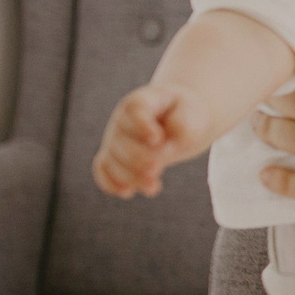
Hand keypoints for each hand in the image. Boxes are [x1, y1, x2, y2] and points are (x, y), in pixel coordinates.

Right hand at [93, 84, 209, 197]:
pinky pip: (102, 169)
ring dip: (129, 176)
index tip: (157, 139)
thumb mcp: (192, 115)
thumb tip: (163, 148)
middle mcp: (123, 119)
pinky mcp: (113, 156)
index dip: (141, 125)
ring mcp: (115, 137)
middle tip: (157, 169)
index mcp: (143, 101)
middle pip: (121, 140)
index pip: (135, 109)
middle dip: (138, 158)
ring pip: (111, 159)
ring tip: (153, 187)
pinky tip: (128, 192)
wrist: (179, 118)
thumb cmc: (185, 115)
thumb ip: (182, 127)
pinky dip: (110, 183)